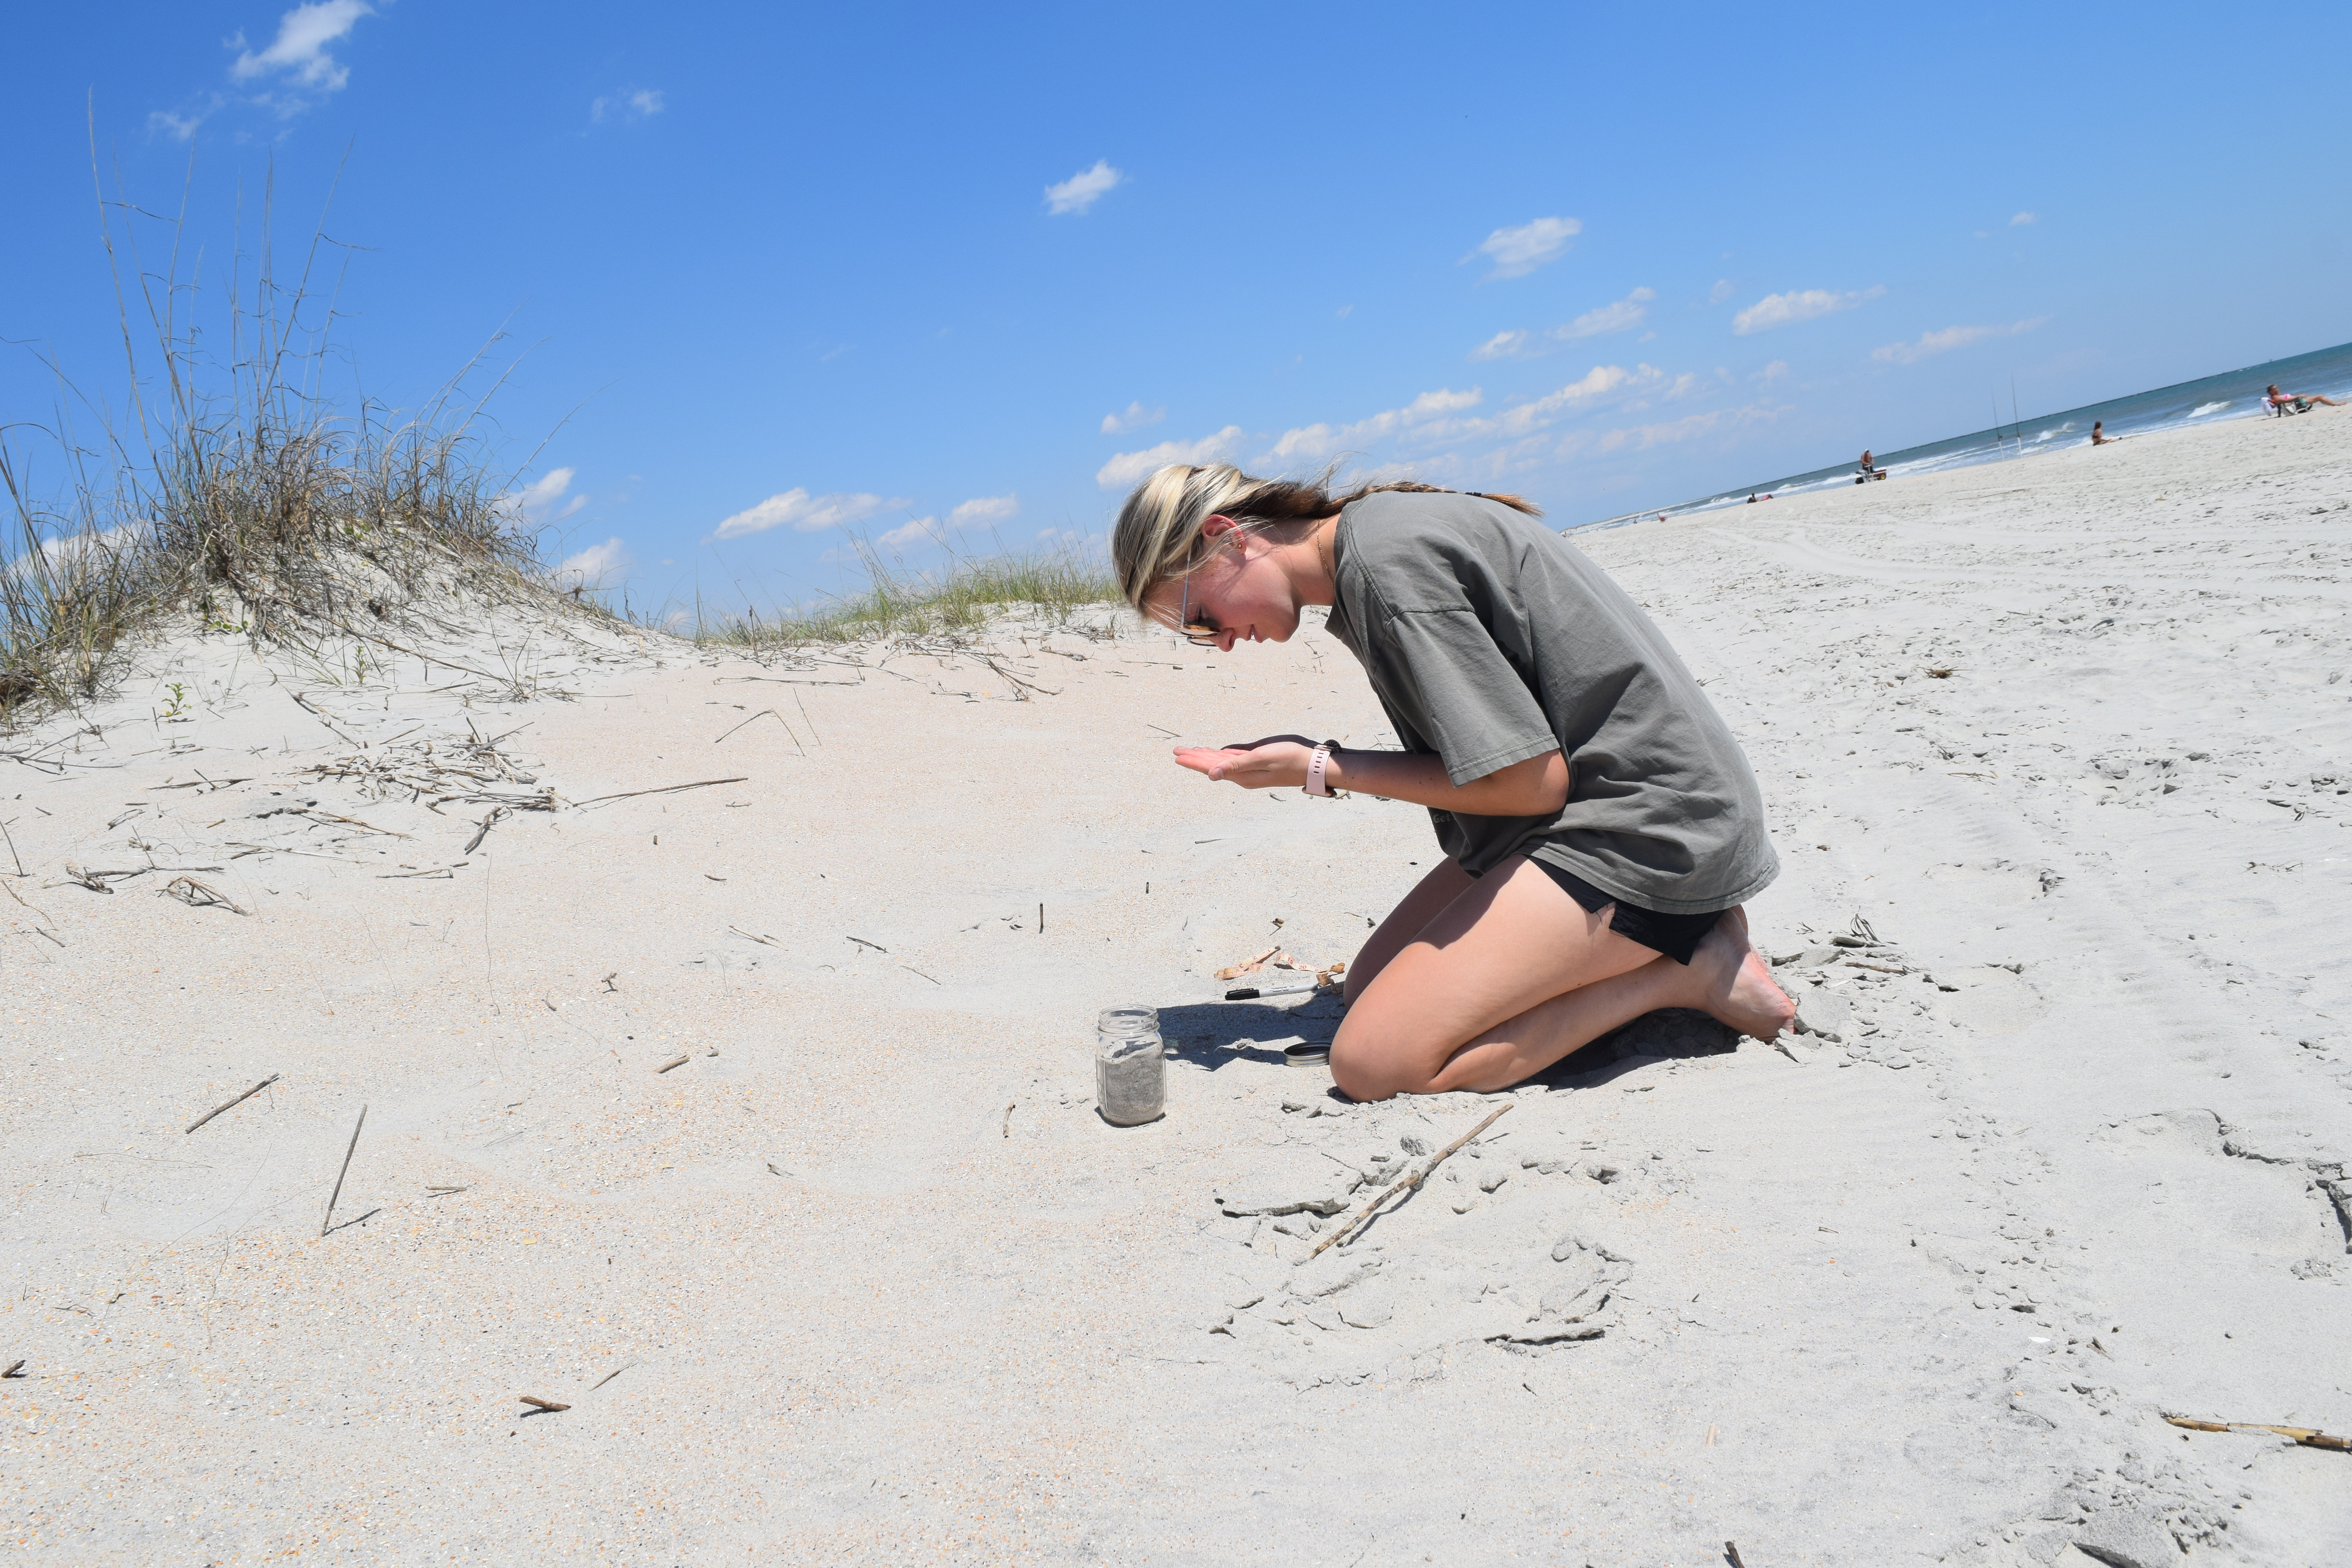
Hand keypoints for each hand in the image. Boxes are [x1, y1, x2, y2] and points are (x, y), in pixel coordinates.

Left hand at [1172, 735, 1316, 789]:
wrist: (1312, 766)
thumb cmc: (1290, 758)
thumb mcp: (1262, 758)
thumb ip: (1236, 765)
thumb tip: (1211, 774)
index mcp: (1241, 775)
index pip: (1211, 768)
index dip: (1193, 761)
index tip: (1177, 755)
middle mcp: (1243, 775)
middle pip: (1212, 766)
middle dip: (1194, 758)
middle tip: (1176, 751)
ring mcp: (1250, 770)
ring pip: (1221, 762)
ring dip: (1205, 757)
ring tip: (1189, 752)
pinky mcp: (1257, 763)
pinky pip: (1233, 760)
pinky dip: (1220, 755)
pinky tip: (1214, 753)